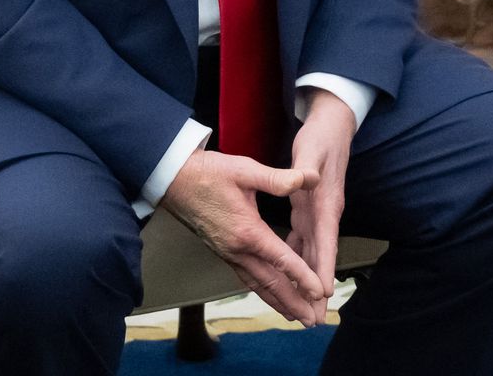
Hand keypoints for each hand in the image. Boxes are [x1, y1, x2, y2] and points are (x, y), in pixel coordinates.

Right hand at [161, 150, 325, 325]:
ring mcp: (228, 253)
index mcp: (247, 231)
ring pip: (256, 284)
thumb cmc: (210, 173)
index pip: (280, 260)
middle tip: (311, 321)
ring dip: (277, 302)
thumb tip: (311, 177)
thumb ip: (279, 178)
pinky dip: (262, 290)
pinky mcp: (223, 252)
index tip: (319, 293)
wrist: (173, 180)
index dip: (302, 277)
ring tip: (294, 317)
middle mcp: (237, 249)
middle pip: (269, 283)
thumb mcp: (246, 170)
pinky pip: (246, 277)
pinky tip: (271, 294)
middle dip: (292, 303)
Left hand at [287, 89, 355, 325]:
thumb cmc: (321, 137)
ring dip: (309, 280)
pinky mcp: (311, 211)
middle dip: (317, 287)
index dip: (323, 266)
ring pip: (313, 253)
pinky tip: (292, 275)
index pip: (325, 240)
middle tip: (315, 317)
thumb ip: (305, 167)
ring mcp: (319, 214)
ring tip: (305, 308)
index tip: (321, 291)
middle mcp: (326, 213)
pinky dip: (300, 261)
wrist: (334, 126)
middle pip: (321, 256)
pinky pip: (305, 242)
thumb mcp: (310, 149)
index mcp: (325, 201)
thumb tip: (310, 179)